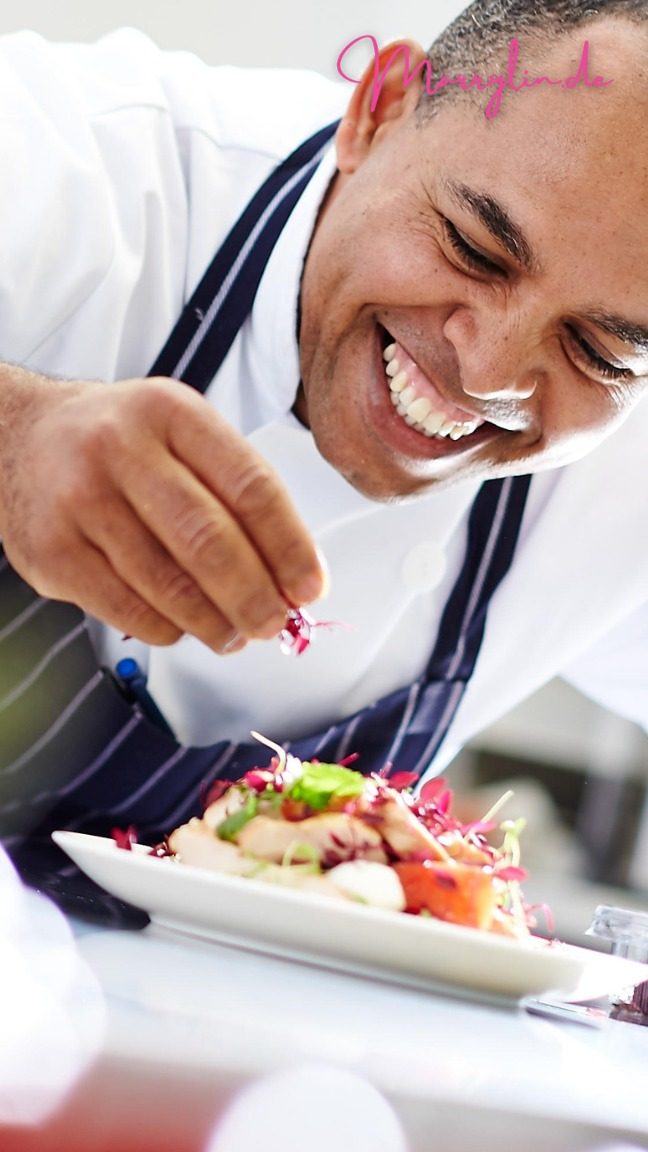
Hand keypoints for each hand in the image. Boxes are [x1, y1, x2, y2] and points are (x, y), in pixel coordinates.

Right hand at [0, 367, 325, 652]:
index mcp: (170, 412)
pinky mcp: (51, 553)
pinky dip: (168, 630)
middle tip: (275, 624)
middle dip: (254, 597)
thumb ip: (236, 492)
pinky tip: (183, 628)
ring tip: (235, 635)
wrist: (21, 437)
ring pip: (168, 585)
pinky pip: (128, 610)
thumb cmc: (122, 444)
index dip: (289, 546)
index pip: (249, 486)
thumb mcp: (181, 434)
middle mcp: (120, 448)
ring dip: (215, 623)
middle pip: (208, 540)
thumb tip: (291, 577)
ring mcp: (79, 501)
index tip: (309, 586)